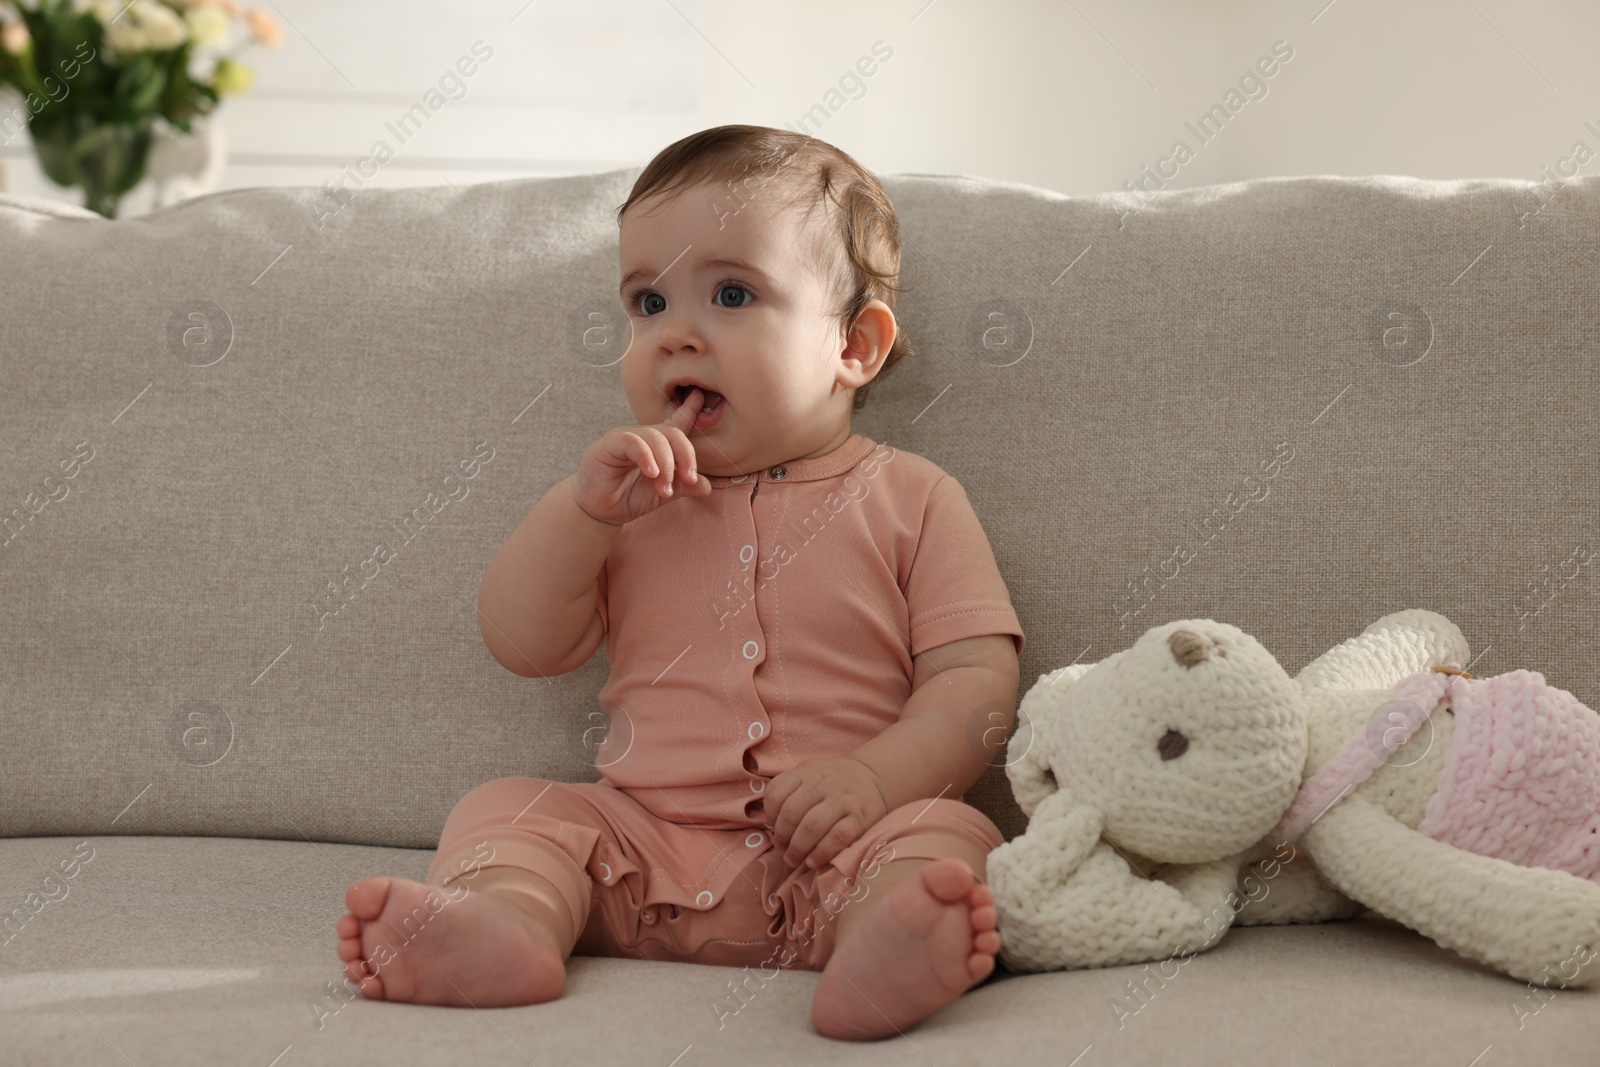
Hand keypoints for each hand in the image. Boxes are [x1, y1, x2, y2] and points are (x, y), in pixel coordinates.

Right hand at [569, 387, 714, 526]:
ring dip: (666, 464)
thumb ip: (683, 487)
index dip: (690, 409)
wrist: (601, 511)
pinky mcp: (610, 443)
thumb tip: (705, 486)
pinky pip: (634, 442)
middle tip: (689, 479)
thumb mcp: (662, 493)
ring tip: (664, 488)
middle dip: (686, 456)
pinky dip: (647, 457)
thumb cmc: (629, 498)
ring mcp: (627, 437)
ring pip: (656, 437)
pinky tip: (652, 474)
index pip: (677, 423)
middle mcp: (644, 437)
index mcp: (658, 445)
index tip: (701, 396)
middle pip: (673, 432)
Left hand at [763, 757, 888, 870]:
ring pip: (812, 827)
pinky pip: (837, 838)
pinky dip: (821, 853)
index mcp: (806, 772)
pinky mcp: (860, 818)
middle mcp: (823, 783)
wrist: (874, 778)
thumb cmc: (834, 781)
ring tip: (793, 860)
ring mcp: (842, 800)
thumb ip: (791, 791)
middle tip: (783, 850)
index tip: (773, 829)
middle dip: (782, 837)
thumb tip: (772, 827)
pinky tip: (813, 862)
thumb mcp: (810, 773)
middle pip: (791, 813)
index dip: (770, 816)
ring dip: (798, 849)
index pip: (776, 793)